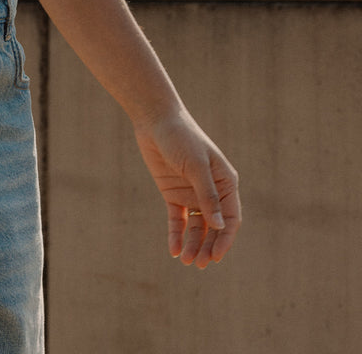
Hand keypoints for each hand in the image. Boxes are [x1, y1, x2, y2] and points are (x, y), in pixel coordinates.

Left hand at [134, 109, 240, 268]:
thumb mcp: (196, 165)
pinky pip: (177, 219)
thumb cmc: (181, 137)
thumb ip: (207, 195)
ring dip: (193, 243)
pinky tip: (173, 250)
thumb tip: (219, 226)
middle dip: (208, 246)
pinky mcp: (173, 193)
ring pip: (196, 226)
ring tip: (186, 261)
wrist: (155, 121)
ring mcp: (191, 193)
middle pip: (213, 227)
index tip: (216, 257)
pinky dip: (176, 234)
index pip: (230, 218)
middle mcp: (211, 191)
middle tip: (199, 264)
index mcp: (225, 183)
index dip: (225, 239)